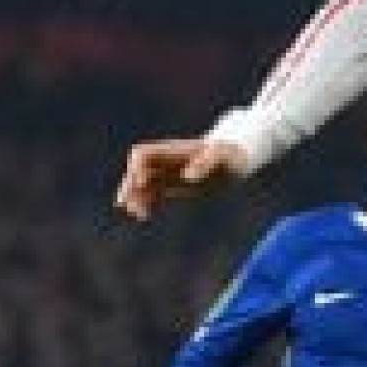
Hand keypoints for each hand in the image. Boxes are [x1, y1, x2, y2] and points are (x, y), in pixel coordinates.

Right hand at [115, 136, 251, 221]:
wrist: (239, 155)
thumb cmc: (232, 154)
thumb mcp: (223, 157)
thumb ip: (206, 164)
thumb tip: (188, 176)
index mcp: (174, 152)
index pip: (143, 155)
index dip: (136, 169)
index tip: (139, 185)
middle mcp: (168, 161)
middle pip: (138, 171)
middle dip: (131, 186)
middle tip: (127, 205)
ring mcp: (171, 172)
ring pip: (144, 184)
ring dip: (136, 197)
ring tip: (137, 214)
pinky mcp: (177, 184)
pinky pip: (155, 193)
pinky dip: (147, 202)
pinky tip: (144, 215)